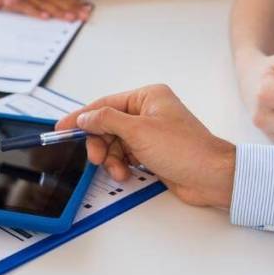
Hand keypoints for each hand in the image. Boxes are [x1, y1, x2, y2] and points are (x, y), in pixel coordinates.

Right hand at [1, 0, 92, 21]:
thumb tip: (51, 4)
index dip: (74, 1)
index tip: (87, 10)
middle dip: (72, 7)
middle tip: (85, 16)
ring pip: (44, 0)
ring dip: (58, 10)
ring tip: (70, 18)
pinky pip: (25, 4)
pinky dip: (36, 10)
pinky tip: (45, 16)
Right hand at [56, 85, 236, 208]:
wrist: (211, 177)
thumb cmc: (186, 150)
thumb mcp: (139, 131)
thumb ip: (107, 120)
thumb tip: (85, 117)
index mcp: (147, 97)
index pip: (104, 104)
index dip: (82, 117)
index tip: (62, 128)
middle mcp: (148, 112)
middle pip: (107, 125)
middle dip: (99, 143)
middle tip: (95, 158)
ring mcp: (151, 133)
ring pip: (115, 143)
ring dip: (111, 158)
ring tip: (118, 170)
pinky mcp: (153, 152)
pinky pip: (125, 155)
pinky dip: (121, 165)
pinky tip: (126, 173)